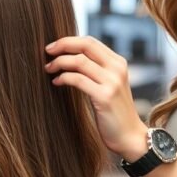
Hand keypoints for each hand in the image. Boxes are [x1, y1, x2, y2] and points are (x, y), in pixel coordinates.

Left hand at [45, 36, 148, 161]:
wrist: (129, 136)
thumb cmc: (114, 111)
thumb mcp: (109, 84)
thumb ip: (96, 70)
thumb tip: (69, 57)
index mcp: (118, 62)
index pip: (90, 41)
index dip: (69, 40)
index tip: (53, 47)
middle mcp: (117, 69)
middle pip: (85, 46)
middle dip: (63, 45)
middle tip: (47, 51)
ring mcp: (112, 82)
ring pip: (79, 61)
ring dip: (60, 63)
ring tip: (49, 69)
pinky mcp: (105, 97)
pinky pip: (78, 80)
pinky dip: (64, 78)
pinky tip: (56, 82)